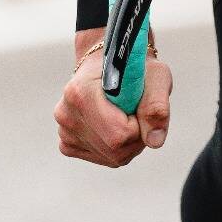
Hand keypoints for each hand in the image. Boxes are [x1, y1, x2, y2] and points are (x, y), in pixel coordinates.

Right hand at [54, 26, 172, 166]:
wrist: (109, 63)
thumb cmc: (134, 67)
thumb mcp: (155, 75)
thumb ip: (157, 106)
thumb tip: (155, 142)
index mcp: (81, 93)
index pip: (119, 134)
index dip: (140, 125)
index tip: (140, 105)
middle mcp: (66, 114)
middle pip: (115, 150)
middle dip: (136, 136)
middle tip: (137, 111)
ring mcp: (64, 131)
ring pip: (110, 156)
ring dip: (128, 142)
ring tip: (125, 115)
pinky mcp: (67, 143)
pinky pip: (102, 157)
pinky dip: (115, 147)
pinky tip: (114, 124)